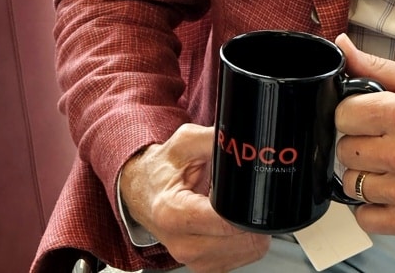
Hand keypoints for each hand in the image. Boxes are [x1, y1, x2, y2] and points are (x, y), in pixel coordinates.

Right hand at [119, 123, 269, 272]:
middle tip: (242, 194)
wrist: (144, 191)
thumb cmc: (163, 169)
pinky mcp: (204, 267)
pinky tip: (230, 222)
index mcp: (171, 213)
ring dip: (249, 228)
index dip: (244, 206)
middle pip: (240, 238)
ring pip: (248, 250)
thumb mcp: (187, 142)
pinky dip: (245, 239)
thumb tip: (244, 136)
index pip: (223, 222)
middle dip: (251, 214)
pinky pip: (244, 256)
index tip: (251, 191)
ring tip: (232, 207)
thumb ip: (217, 139)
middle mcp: (180, 243)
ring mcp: (192, 259)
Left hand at [333, 33, 394, 234]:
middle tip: (378, 141)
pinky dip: (370, 206)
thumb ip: (374, 66)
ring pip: (350, 185)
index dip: (350, 114)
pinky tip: (387, 190)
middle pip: (345, 151)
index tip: (364, 117)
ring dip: (363, 176)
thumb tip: (341, 46)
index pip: (344, 115)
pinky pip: (364, 217)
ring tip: (384, 167)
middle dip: (357, 144)